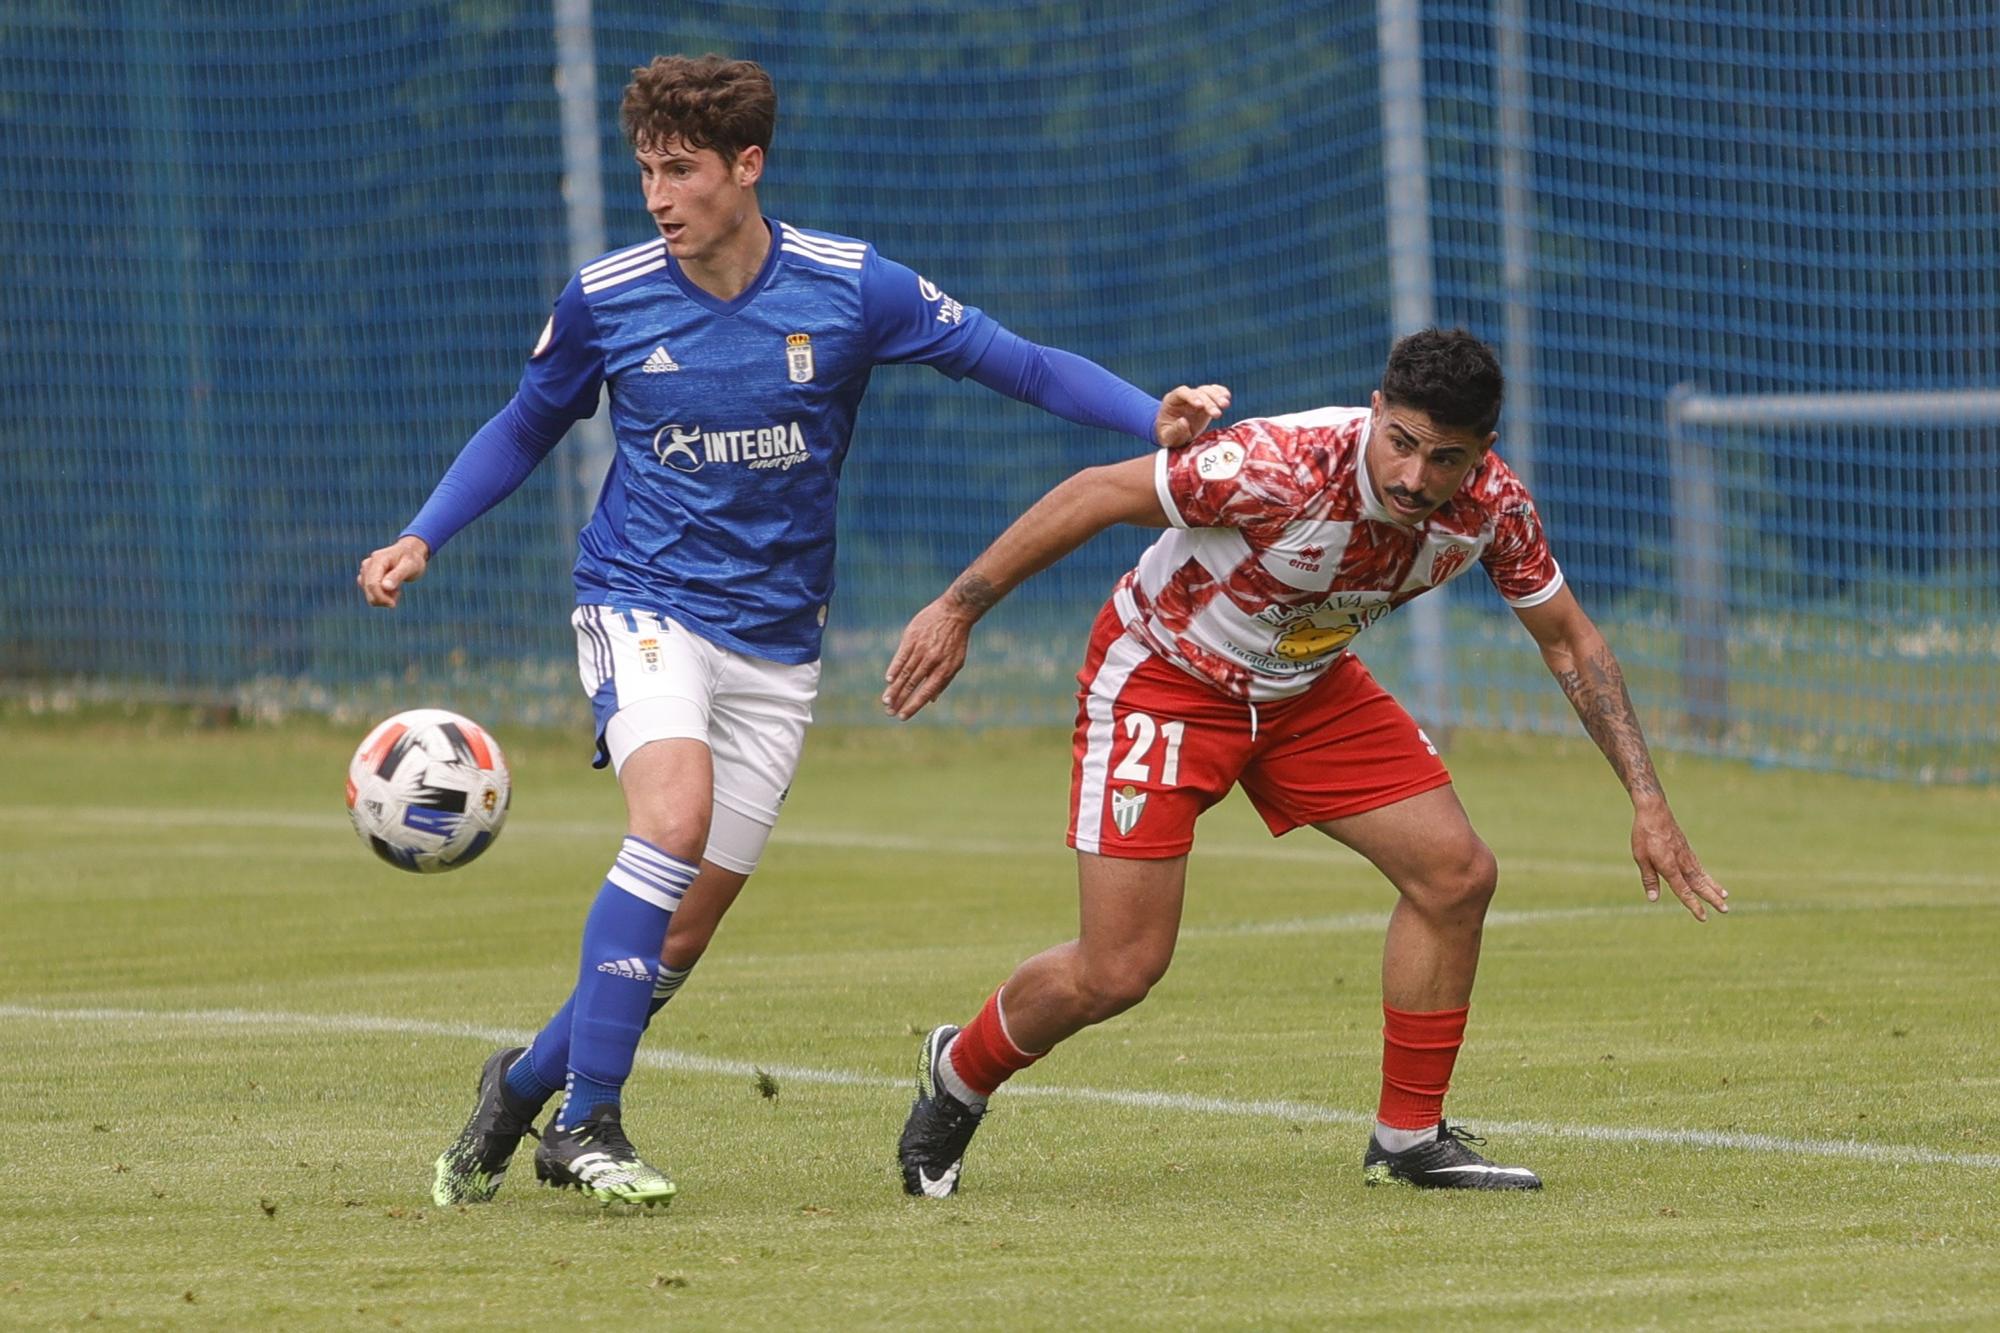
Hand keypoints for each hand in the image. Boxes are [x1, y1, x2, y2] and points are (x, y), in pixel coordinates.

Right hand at [357, 535, 430, 607]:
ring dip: (382, 597)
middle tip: (397, 595)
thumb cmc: (412, 559)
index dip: (381, 597)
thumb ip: (397, 575)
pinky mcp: (367, 576)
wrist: (410, 553)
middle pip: (368, 589)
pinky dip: (380, 595)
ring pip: (368, 592)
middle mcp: (368, 564)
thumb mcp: (410, 566)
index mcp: (378, 560)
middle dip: (382, 599)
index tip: (393, 604)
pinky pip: (369, 591)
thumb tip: (385, 587)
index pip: (372, 584)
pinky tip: (392, 590)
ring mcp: (366, 570)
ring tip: (396, 589)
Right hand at [881, 599, 975, 719]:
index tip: (903, 717)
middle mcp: (931, 661)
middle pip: (912, 684)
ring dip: (894, 688)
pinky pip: (901, 656)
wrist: (955, 612)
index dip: (914, 705)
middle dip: (900, 700)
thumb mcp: (956, 662)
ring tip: (886, 701)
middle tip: (889, 712)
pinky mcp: (912, 637)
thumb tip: (931, 700)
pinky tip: (888, 680)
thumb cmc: (956, 640)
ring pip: (905, 673)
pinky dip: (894, 668)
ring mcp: (921, 648)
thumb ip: (943, 681)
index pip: (926, 692)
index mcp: (943, 669)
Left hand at [1153, 383, 1231, 448]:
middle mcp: (1185, 397)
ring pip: (1208, 391)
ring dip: (1217, 397)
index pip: (1182, 393)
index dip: (1191, 397)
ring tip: (1225, 405)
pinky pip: (1214, 392)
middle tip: (1217, 414)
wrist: (1175, 436)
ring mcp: (1197, 398)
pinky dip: (1221, 393)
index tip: (1200, 406)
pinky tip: (1227, 397)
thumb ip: (1174, 431)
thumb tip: (1184, 422)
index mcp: (1171, 401)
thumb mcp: (1167, 438)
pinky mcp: (1207, 403)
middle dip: (1209, 402)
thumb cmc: (1168, 436)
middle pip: (1198, 392)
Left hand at [1631, 802, 1727, 921]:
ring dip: (1714, 887)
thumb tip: (1653, 899)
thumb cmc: (1644, 835)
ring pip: (1702, 875)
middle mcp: (1682, 862)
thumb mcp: (1641, 857)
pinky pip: (1699, 866)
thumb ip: (1649, 879)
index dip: (1693, 904)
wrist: (1654, 811)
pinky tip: (1710, 881)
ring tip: (1725, 897)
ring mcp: (1686, 855)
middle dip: (1712, 898)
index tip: (1703, 917)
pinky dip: (1707, 876)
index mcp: (1669, 866)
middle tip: (1725, 910)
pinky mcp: (1687, 850)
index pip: (1683, 890)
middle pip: (1699, 884)